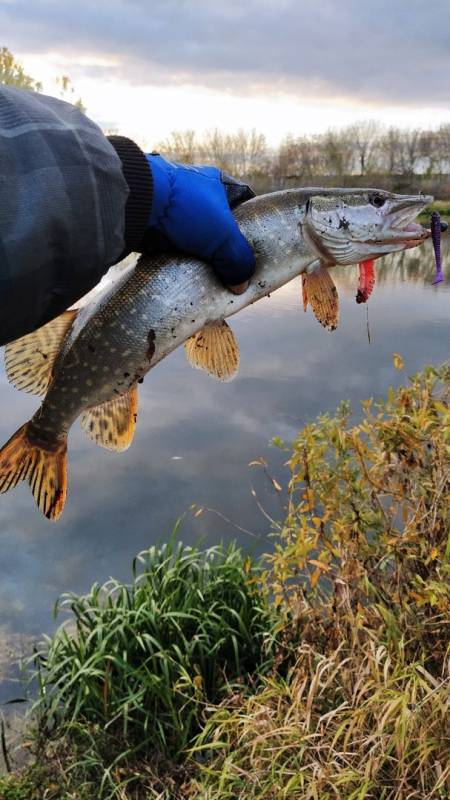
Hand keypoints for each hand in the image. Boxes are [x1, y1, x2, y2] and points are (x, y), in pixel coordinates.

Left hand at [144, 154, 254, 289]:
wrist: (135, 204)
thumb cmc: (186, 211)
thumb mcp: (222, 236)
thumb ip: (237, 260)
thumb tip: (241, 285)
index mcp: (216, 182)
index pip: (243, 200)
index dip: (251, 222)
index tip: (255, 245)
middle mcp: (195, 190)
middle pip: (217, 222)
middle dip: (223, 245)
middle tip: (231, 268)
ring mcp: (172, 206)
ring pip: (194, 235)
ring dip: (199, 253)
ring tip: (208, 275)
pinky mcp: (153, 222)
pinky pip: (172, 243)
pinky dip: (178, 257)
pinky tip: (183, 272)